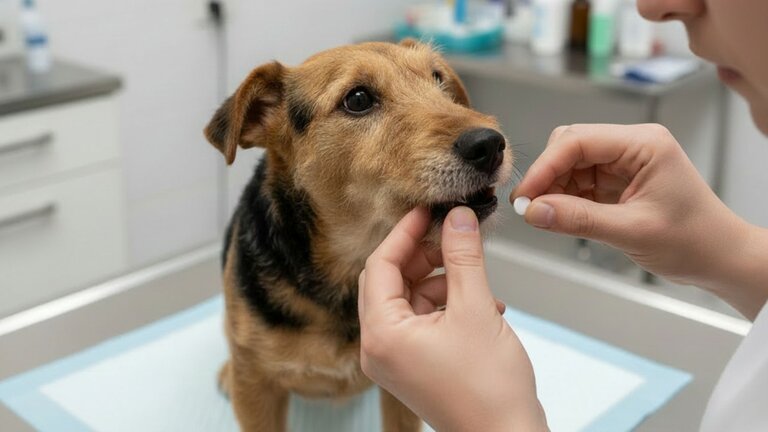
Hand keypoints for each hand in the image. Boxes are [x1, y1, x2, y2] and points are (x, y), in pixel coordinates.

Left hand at [359, 207, 547, 431]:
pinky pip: (423, 320)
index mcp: (382, 335)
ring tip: (476, 277)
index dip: (405, 232)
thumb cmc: (490, 390)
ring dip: (442, 281)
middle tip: (453, 235)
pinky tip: (483, 304)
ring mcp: (397, 359)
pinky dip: (449, 305)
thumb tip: (458, 218)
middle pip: (391, 281)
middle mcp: (380, 348)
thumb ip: (463, 257)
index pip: (379, 265)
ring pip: (410, 299)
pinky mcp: (415, 365)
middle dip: (424, 256)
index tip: (427, 210)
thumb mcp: (475, 309)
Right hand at [513, 124, 767, 318]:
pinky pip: (578, 181)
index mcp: (644, 144)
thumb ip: (579, 220)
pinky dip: (564, 198)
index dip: (545, 167)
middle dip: (547, 176)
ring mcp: (624, 162)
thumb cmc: (694, 241)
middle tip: (529, 208)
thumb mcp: (632, 232)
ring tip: (545, 216)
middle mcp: (632, 146)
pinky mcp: (617, 180)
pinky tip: (560, 215)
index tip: (524, 195)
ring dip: (553, 189)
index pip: (578, 141)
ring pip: (570, 164)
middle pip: (569, 146)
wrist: (718, 258)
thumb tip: (534, 212)